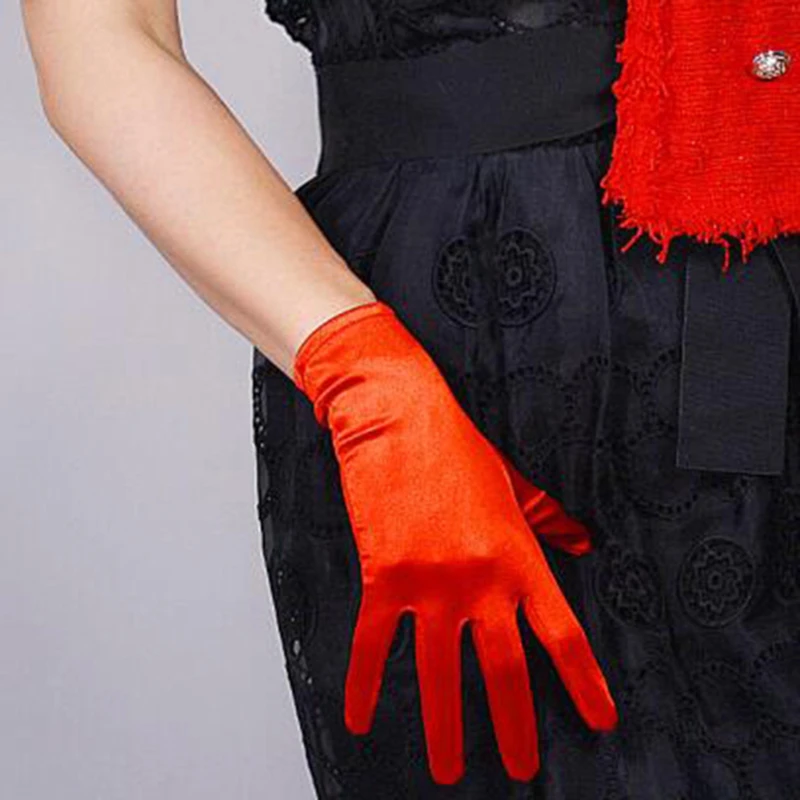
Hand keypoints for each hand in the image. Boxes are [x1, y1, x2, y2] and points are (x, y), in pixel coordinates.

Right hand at [292, 300, 616, 784]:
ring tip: (448, 772)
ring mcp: (430, 583)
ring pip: (438, 676)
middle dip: (516, 728)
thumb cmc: (458, 448)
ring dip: (444, 730)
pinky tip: (360, 721)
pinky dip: (363, 687)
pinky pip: (373, 646)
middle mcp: (480, 580)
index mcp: (519, 557)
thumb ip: (550, 519)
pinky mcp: (383, 578)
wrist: (398, 417)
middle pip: (504, 672)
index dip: (584, 684)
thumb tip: (584, 540)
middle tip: (523, 770)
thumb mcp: (514, 484)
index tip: (601, 722)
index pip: (562, 635)